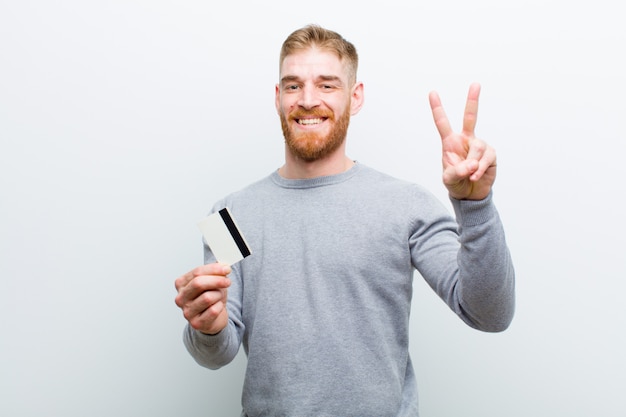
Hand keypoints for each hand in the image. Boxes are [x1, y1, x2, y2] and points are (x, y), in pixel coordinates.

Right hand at [174, 263, 231, 334]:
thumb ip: (216, 272)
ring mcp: (187, 312)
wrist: (214, 318)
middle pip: (198, 283)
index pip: (197, 272)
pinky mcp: (196, 323)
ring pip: (207, 297)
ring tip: (219, 297)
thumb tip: (224, 266)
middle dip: (217, 280)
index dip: (214, 269)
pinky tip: (218, 307)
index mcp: (181, 284)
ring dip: (218, 295)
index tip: (226, 268)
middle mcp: (181, 298)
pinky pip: (213, 310)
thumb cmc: (211, 298)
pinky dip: (220, 307)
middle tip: (227, 281)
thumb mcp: (212, 282)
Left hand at [429, 82, 495, 199]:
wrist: (471, 194)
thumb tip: (471, 164)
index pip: (442, 123)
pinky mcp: (490, 154)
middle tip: (476, 84)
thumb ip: (456, 171)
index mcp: (450, 143)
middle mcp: (465, 140)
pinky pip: (486, 158)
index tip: (432, 92)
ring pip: (478, 147)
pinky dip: (480, 169)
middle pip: (470, 117)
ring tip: (470, 174)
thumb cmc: (457, 183)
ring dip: (473, 164)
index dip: (437, 108)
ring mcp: (479, 145)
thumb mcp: (449, 179)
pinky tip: (475, 176)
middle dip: (473, 100)